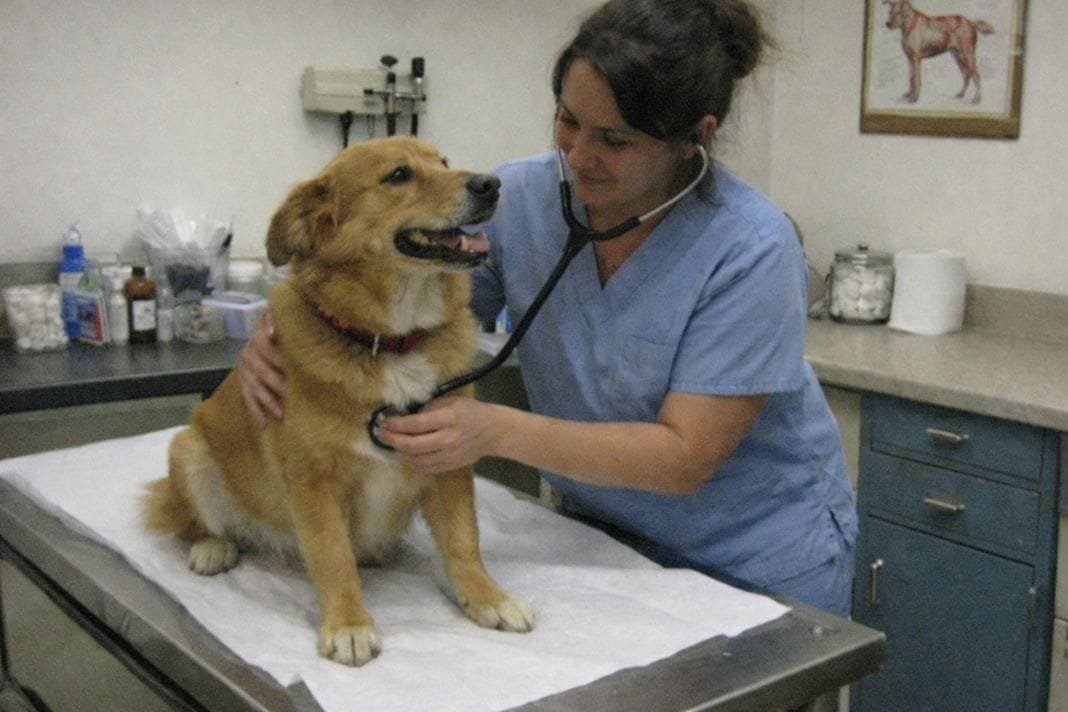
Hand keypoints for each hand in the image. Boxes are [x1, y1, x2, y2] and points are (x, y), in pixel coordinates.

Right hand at [238, 311, 286, 423]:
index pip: (267, 349)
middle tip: (294, 396)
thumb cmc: (276, 331)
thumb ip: (273, 319)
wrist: (260, 338)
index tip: (293, 369)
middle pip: (263, 373)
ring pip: (256, 389)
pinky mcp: (244, 384)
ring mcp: (245, 372)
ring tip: (282, 415)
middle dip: (279, 385)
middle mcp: (248, 356)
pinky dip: (255, 411)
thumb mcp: (275, 320)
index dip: (279, 358)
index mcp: (257, 339)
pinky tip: (264, 423)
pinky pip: (248, 399)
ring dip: (269, 402)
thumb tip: (271, 329)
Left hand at [378, 397, 501, 474]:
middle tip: (383, 434)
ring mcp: (450, 455)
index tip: (385, 422)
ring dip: (402, 451)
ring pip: (417, 459)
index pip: (416, 423)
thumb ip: (429, 409)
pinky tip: (411, 453)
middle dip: (393, 440)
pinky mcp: (451, 465)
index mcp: (449, 418)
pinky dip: (414, 461)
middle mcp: (449, 438)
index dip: (396, 424)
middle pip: (413, 445)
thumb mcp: (451, 401)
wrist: (493, 431)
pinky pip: (426, 468)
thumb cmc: (470, 411)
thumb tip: (405, 417)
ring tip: (397, 442)